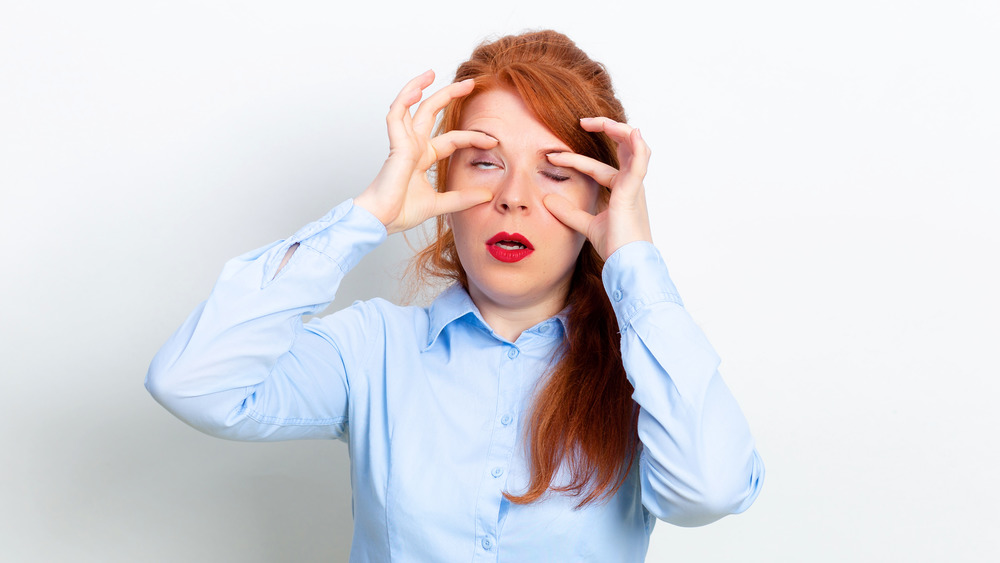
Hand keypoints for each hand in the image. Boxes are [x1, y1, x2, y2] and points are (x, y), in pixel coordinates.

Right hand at [354, 70, 497, 234]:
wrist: (382, 221)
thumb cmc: (401, 212)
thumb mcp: (441, 204)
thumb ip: (463, 198)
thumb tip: (488, 194)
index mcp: (423, 157)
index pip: (452, 139)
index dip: (473, 138)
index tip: (493, 140)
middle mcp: (413, 146)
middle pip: (431, 112)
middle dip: (449, 95)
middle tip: (470, 83)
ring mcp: (403, 143)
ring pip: (411, 107)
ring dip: (421, 88)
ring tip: (434, 72)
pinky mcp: (395, 146)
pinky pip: (396, 116)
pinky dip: (404, 101)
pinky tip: (417, 91)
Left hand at [542, 117, 652, 260]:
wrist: (626, 264)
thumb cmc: (614, 247)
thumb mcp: (585, 225)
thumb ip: (569, 212)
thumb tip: (547, 200)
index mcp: (621, 191)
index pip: (596, 167)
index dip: (574, 160)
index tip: (550, 156)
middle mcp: (630, 185)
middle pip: (623, 147)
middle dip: (605, 129)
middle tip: (582, 122)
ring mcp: (634, 186)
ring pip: (634, 147)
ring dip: (619, 130)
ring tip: (598, 121)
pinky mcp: (633, 191)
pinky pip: (641, 163)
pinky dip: (638, 146)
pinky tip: (633, 132)